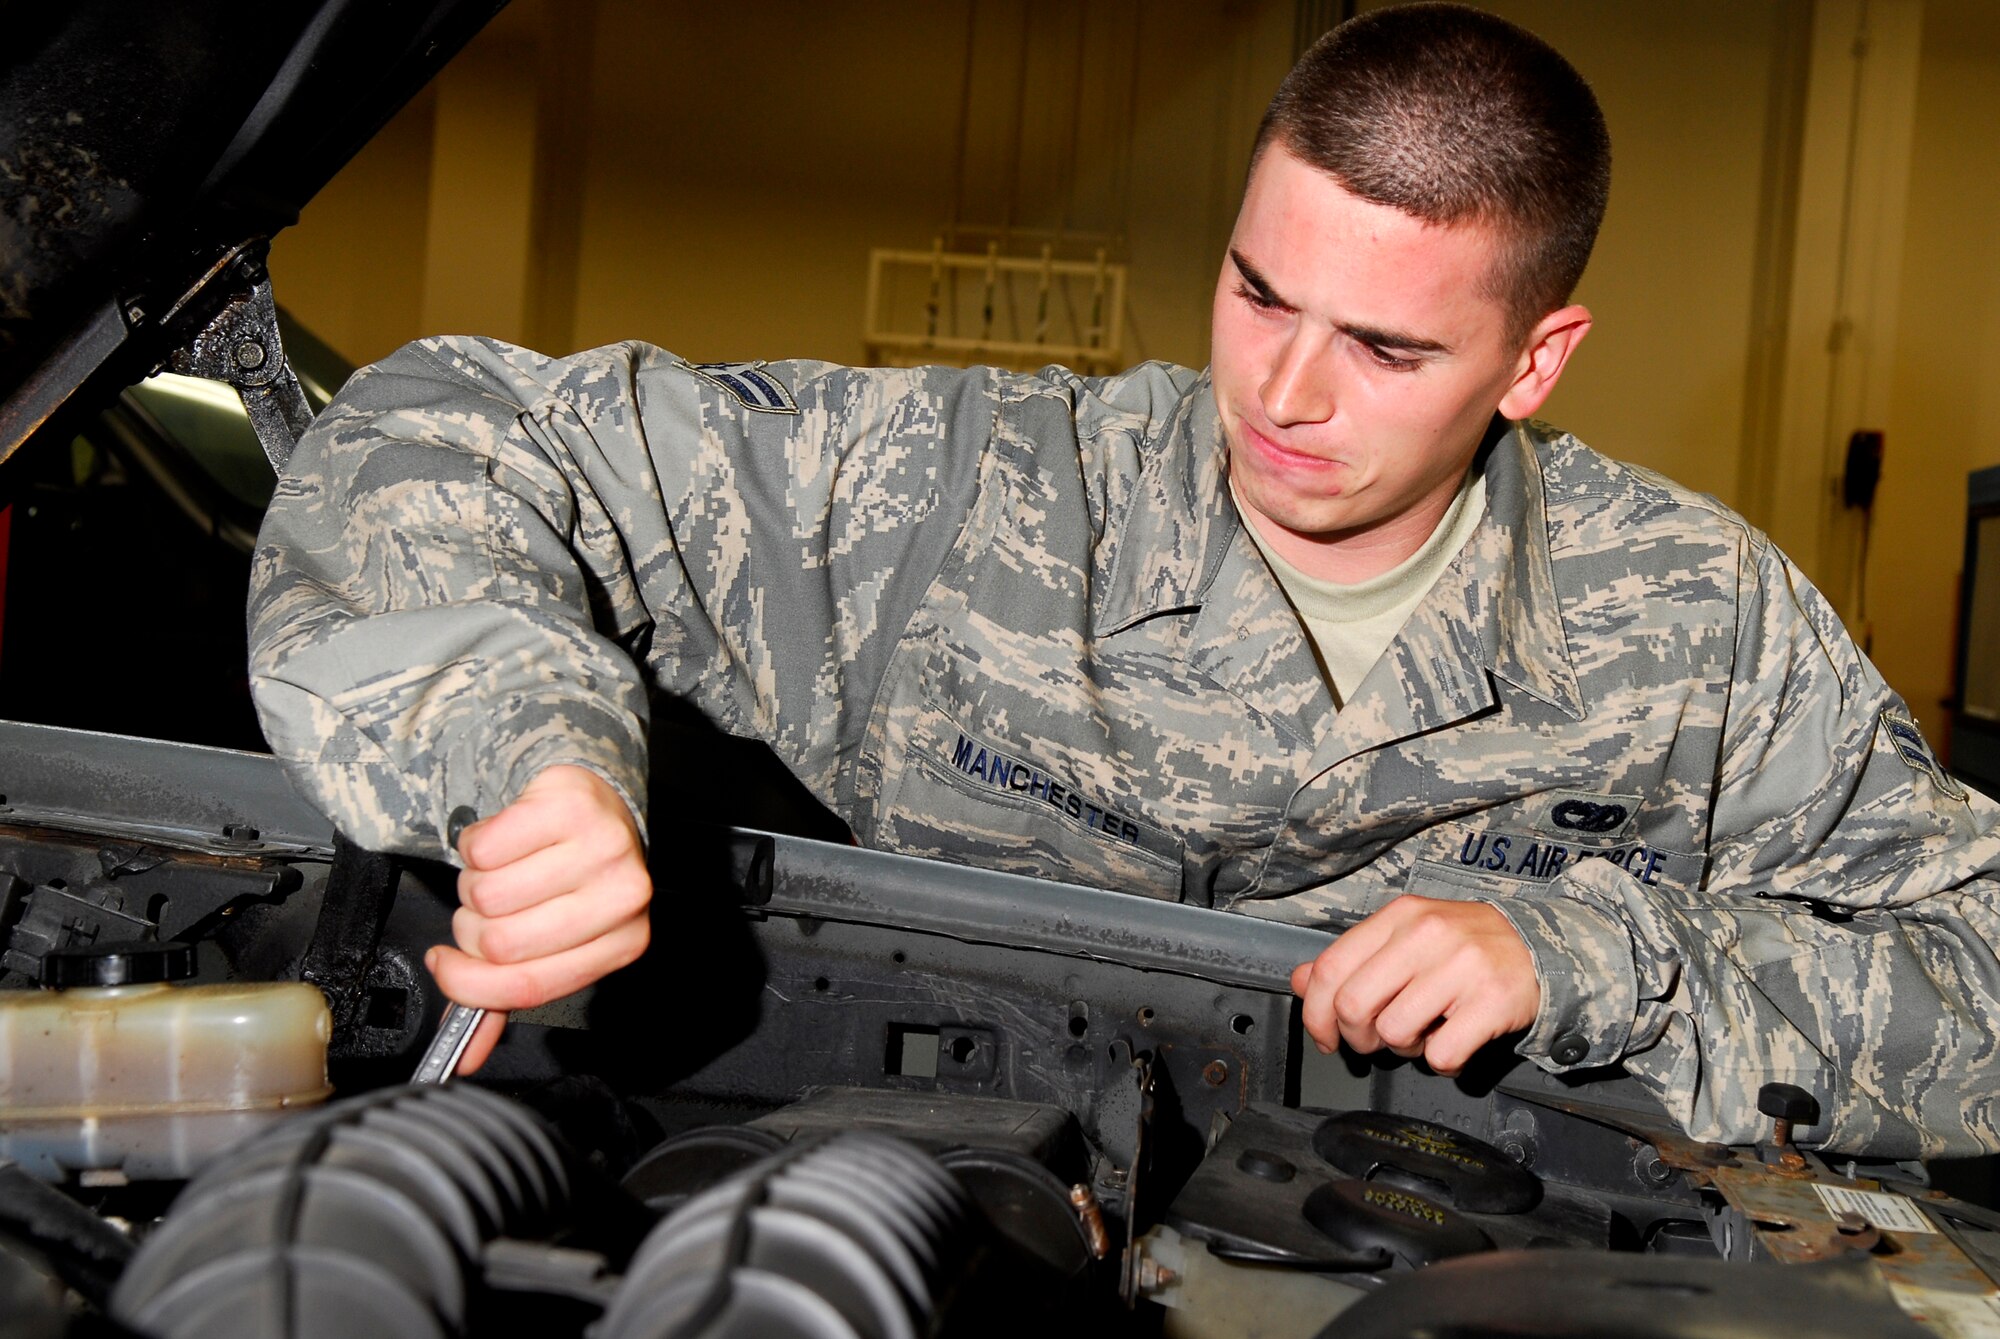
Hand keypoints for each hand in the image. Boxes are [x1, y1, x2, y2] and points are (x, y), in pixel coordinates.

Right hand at [427, 765, 651, 1072]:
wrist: (596, 805)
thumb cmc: (572, 880)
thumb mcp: (553, 942)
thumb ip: (506, 996)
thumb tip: (465, 1056)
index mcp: (621, 943)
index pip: (527, 985)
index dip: (467, 983)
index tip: (443, 966)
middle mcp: (622, 896)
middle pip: (500, 941)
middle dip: (472, 926)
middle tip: (488, 908)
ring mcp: (602, 847)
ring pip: (487, 893)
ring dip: (474, 883)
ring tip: (501, 872)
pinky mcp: (570, 805)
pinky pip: (485, 844)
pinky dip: (475, 843)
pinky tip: (504, 840)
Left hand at [1289, 895, 1537, 1075]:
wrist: (1540, 949)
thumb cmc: (1465, 949)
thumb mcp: (1405, 939)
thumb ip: (1353, 960)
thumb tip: (1300, 981)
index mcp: (1399, 917)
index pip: (1329, 968)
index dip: (1315, 1013)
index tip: (1326, 1036)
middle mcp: (1427, 934)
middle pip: (1353, 1005)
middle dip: (1358, 1036)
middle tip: (1378, 1039)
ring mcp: (1462, 966)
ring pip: (1394, 1032)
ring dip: (1404, 1048)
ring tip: (1425, 1032)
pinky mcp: (1493, 1001)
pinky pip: (1442, 1054)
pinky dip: (1441, 1061)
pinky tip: (1452, 1041)